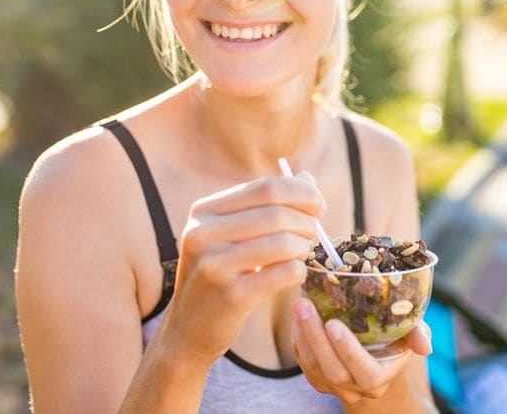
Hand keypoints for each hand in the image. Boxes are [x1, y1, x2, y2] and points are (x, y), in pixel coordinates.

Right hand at [161, 172, 325, 363]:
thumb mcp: (233, 234)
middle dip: (307, 221)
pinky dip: (299, 271)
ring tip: (303, 253)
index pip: (266, 188)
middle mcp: (203, 234)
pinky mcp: (231, 295)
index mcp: (204, 211)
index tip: (318, 205)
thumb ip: (267, 205)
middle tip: (314, 233)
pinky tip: (294, 274)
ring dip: (304, 246)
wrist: (187, 328)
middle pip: (277, 213)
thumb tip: (307, 178)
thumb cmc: (219, 274)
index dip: (301, 193)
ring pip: (284, 242)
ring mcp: (214, 265)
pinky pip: (285, 272)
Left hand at [291, 297, 432, 403]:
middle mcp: (356, 388)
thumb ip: (417, 334)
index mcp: (380, 378)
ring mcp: (333, 386)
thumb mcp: (411, 330)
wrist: (376, 352)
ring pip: (312, 367)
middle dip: (315, 337)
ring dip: (303, 334)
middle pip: (333, 370)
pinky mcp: (316, 379)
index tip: (333, 324)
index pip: (365, 372)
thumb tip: (425, 346)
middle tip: (304, 305)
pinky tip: (298, 314)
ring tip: (299, 303)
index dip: (348, 351)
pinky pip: (302, 362)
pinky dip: (298, 338)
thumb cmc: (396, 335)